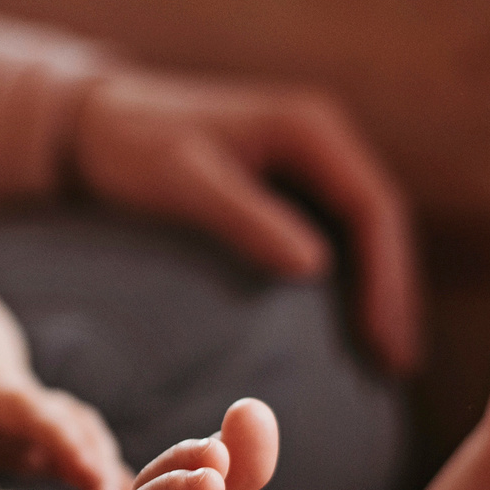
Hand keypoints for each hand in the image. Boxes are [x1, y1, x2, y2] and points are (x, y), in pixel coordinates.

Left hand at [69, 68, 421, 374]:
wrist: (92, 124)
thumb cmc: (132, 146)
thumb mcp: (184, 180)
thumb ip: (246, 218)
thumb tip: (315, 267)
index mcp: (309, 127)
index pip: (372, 206)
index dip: (386, 276)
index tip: (381, 337)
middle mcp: (320, 138)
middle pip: (379, 221)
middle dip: (392, 292)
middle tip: (397, 365)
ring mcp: (306, 161)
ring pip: (362, 231)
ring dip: (378, 291)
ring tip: (383, 359)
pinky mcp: (287, 185)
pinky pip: (334, 235)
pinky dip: (348, 282)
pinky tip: (345, 330)